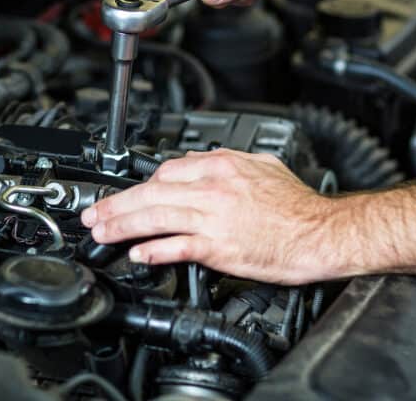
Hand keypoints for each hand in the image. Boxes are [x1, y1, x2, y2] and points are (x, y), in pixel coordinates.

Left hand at [80, 148, 345, 284]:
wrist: (321, 232)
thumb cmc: (297, 205)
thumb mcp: (262, 166)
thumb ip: (227, 163)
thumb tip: (201, 162)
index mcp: (222, 166)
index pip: (167, 171)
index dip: (141, 186)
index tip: (127, 195)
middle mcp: (213, 188)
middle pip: (151, 193)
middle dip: (116, 204)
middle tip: (94, 214)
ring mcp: (213, 217)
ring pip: (155, 217)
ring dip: (122, 225)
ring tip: (102, 233)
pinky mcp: (219, 246)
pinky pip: (177, 247)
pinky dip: (153, 250)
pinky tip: (138, 254)